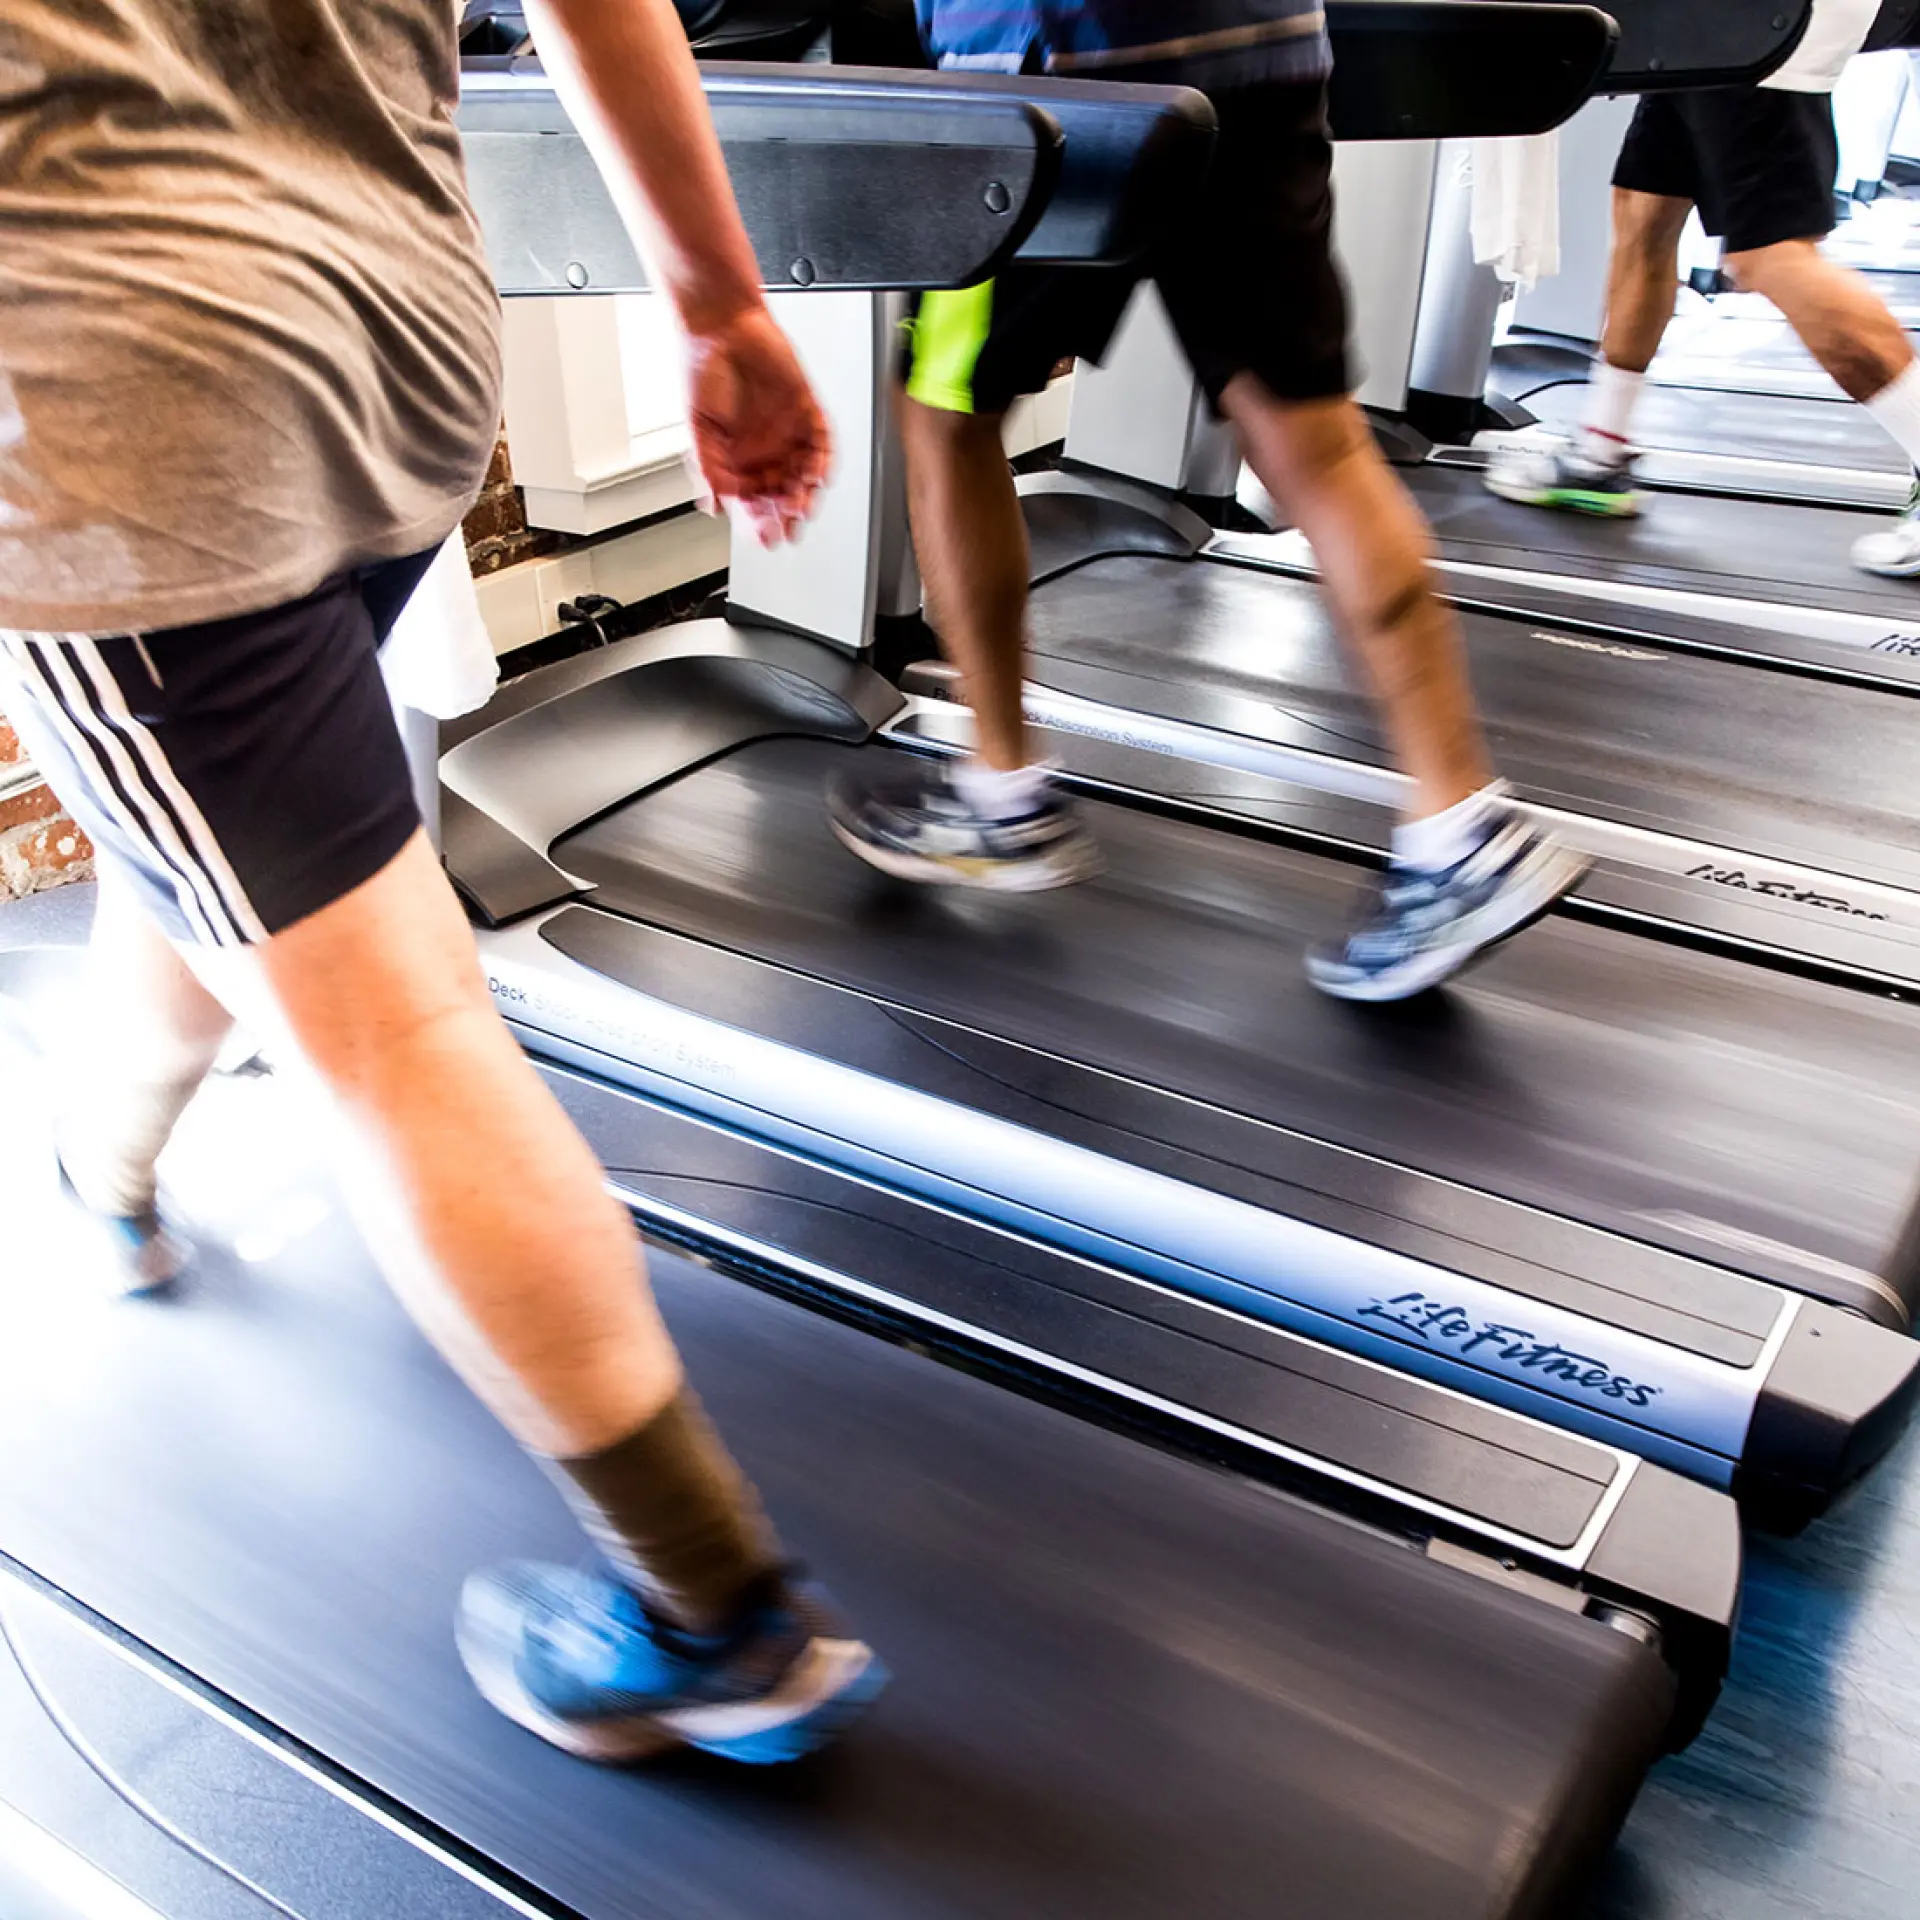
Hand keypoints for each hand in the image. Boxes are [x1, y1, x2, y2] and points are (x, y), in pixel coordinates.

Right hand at [682, 305, 831, 547]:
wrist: (721, 325)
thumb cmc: (703, 370)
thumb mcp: (697, 429)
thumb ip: (707, 469)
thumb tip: (714, 505)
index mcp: (736, 457)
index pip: (752, 500)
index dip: (760, 522)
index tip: (765, 539)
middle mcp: (763, 447)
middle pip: (781, 492)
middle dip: (785, 515)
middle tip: (787, 530)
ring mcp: (787, 430)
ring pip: (804, 473)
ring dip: (805, 494)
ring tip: (801, 508)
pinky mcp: (806, 408)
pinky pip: (822, 441)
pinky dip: (823, 461)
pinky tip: (819, 477)